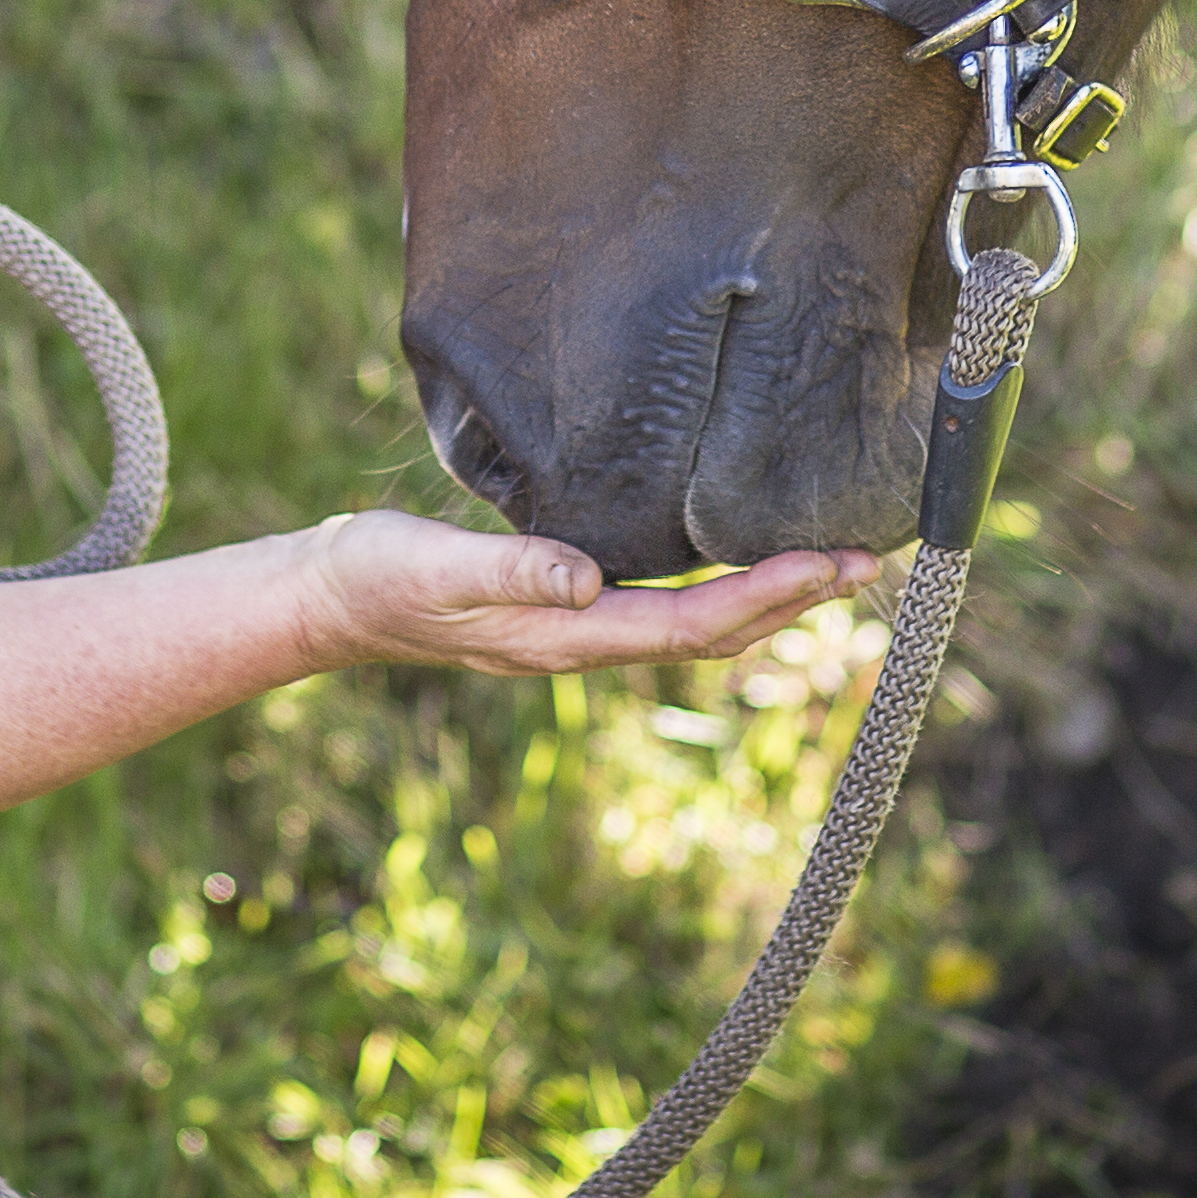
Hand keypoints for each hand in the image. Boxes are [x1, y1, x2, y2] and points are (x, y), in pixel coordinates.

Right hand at [293, 509, 875, 678]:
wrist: (332, 597)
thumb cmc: (380, 577)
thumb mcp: (437, 566)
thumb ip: (508, 569)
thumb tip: (583, 580)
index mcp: (566, 636)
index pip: (689, 625)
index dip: (764, 599)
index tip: (828, 567)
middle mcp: (584, 639)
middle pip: (710, 632)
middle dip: (791, 601)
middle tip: (864, 563)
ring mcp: (577, 628)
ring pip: (694, 621)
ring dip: (766, 596)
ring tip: (828, 565)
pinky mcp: (565, 604)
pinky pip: (662, 602)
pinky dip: (716, 583)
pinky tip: (734, 558)